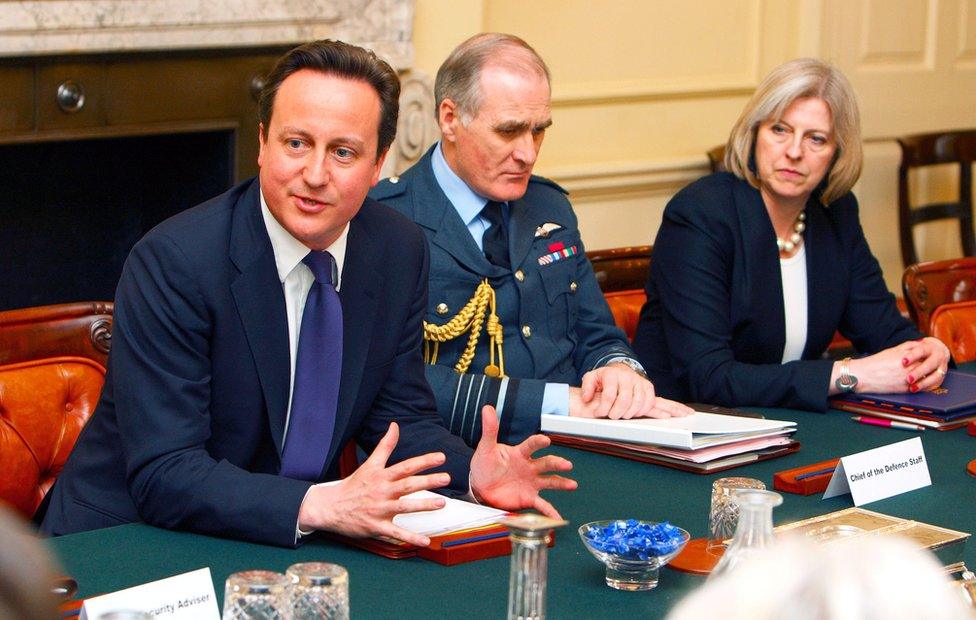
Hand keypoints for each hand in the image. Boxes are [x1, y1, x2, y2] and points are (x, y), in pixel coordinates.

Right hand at [297, 422, 451, 546]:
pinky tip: (425, 540)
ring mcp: (379, 510)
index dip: (424, 461)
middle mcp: (382, 492)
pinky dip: (410, 537)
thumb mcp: (369, 463)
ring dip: (424, 505)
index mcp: (382, 476)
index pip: (405, 466)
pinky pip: (396, 533)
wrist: (330, 507)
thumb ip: (385, 445)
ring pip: (404, 507)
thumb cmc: (353, 486)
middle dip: (428, 481)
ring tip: (442, 503)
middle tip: (446, 478)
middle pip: (408, 485)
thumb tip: (395, 426)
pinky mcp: (376, 526)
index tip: (441, 457)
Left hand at [470, 406, 576, 517]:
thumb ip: (489, 429)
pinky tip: (558, 518)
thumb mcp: (485, 448)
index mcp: (520, 454)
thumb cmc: (484, 465)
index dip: (538, 443)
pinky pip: (542, 505)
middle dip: (557, 464)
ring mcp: (531, 483)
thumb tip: (487, 407)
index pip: (531, 446)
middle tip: (567, 465)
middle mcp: (529, 467)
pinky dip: (550, 512)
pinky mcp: (528, 498)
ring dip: (562, 483)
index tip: (545, 440)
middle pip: (546, 463)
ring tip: (572, 485)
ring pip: (550, 482)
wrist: (480, 487)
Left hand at [577, 362, 692, 418]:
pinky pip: (650, 401)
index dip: (603, 408)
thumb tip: (587, 398)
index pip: (609, 396)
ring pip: (638, 402)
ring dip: (630, 413)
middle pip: (624, 401)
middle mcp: (627, 376)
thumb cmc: (604, 378)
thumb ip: (587, 387)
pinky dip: (644, 410)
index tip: (599, 414)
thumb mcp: (591, 379)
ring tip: (623, 415)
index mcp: (611, 374)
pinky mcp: (648, 386)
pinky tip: (637, 414)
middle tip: (612, 417)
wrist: (619, 370)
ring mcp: (639, 381)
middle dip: (617, 413)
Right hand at [838, 337, 950, 393]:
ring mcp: (908, 380)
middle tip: (934, 366)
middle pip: (928, 367)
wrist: (863, 376)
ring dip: (929, 377)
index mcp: (907, 357)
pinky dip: (923, 385)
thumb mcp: (892, 350)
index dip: (930, 356)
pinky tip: (922, 383)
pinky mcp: (905, 389)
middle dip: (931, 366)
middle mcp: (909, 369)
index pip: (926, 356)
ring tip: (928, 374)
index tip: (931, 356)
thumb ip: (909, 346)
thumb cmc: (876, 362)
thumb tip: (922, 342)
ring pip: (926, 378)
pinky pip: (920, 388)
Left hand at [901, 336, 950, 392]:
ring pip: (936, 376)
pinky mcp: (941, 377)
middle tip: (908, 379)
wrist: (936, 352)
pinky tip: (918, 390)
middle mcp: (938, 357)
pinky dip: (927, 388)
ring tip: (912, 388)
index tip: (903, 362)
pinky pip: (936, 384)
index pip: (921, 351)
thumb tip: (897, 352)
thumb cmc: (919, 350)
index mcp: (929, 348)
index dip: (912, 356)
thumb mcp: (913, 346)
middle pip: (930, 364)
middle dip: (919, 372)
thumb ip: (906, 347)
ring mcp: (941, 368)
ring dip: (924, 383)